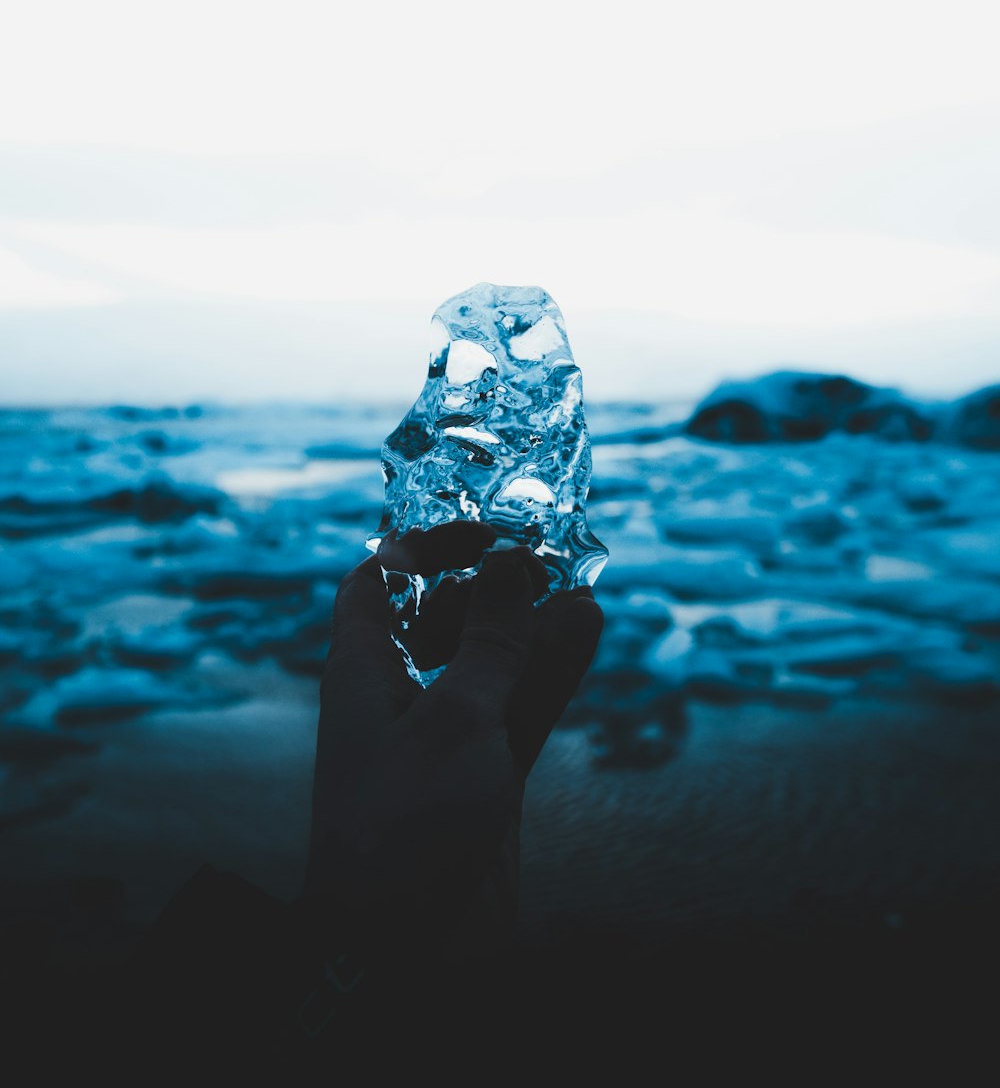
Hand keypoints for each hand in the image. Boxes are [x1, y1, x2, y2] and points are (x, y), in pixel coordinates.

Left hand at [301, 522, 602, 970]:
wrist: (405, 951)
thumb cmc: (405, 825)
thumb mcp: (453, 717)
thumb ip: (492, 640)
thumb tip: (512, 562)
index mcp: (365, 669)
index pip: (382, 581)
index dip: (422, 546)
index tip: (481, 530)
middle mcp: (401, 693)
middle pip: (444, 615)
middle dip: (490, 581)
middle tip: (546, 552)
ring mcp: (447, 734)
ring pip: (494, 658)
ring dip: (532, 623)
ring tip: (580, 584)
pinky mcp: (486, 772)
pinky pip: (522, 704)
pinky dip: (552, 668)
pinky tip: (588, 630)